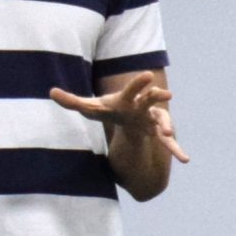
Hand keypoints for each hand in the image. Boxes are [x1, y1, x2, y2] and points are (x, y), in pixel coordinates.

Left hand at [51, 72, 191, 163]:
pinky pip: (167, 142)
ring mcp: (152, 119)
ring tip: (167, 134)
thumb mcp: (91, 107)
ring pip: (162, 120)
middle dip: (158, 96)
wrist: (129, 116)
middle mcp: (143, 106)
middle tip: (166, 94)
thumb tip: (51, 92)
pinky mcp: (156, 133)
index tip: (148, 75)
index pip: (133, 89)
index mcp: (128, 98)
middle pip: (151, 99)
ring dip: (166, 126)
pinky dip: (176, 149)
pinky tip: (185, 159)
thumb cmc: (110, 109)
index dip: (139, 83)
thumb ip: (72, 101)